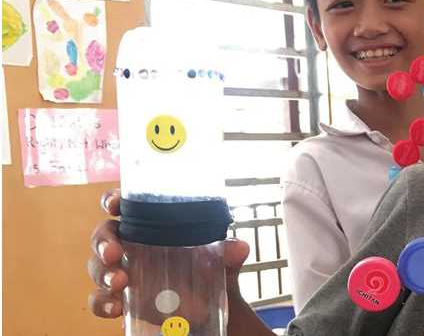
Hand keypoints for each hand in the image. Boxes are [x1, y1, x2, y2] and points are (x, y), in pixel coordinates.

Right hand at [87, 190, 249, 317]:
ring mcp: (121, 271)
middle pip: (104, 234)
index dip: (113, 200)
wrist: (212, 307)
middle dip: (104, 241)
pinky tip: (116, 308)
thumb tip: (240, 248)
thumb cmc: (209, 269)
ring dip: (103, 273)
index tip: (114, 204)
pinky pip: (100, 299)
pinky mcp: (120, 298)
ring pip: (98, 267)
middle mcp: (130, 244)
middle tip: (114, 252)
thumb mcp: (222, 261)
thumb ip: (229, 253)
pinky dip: (103, 303)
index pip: (125, 205)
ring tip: (119, 281)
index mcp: (151, 224)